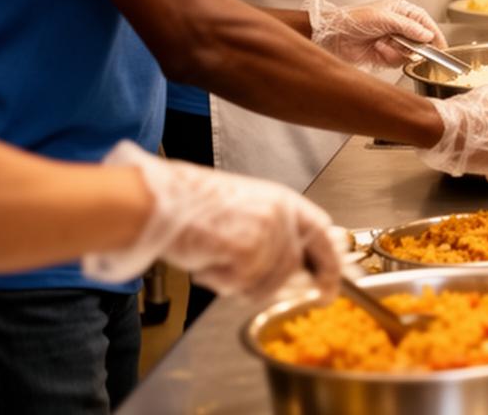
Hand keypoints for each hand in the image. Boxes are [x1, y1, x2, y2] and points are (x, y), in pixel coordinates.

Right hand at [84, 141, 341, 298]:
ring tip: (214, 261)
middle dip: (272, 286)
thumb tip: (292, 266)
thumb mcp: (244, 208)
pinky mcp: (249, 252)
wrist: (158, 203)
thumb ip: (272, 232)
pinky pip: (240, 286)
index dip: (329, 266)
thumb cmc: (189, 204)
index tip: (330, 289)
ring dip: (238, 283)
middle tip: (251, 288)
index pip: (321, 234)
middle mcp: (281, 215)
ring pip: (266, 283)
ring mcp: (267, 234)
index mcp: (282, 199)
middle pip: (291, 269)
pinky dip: (220, 282)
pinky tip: (205, 262)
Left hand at [305, 0, 439, 67]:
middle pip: (419, 39)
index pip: (424, 21)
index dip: (434, 33)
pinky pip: (397, 61)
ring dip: (398, 51)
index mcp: (400, 10)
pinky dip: (389, 57)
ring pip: (409, 52)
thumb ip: (408, 27)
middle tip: (412, 49)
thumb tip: (427, 34)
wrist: (332, 36)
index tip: (441, 46)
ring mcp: (392, 41)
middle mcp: (398, 25)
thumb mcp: (384, 18)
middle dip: (415, 45)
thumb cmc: (354, 20)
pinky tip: (377, 50)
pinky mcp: (384, 55)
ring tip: (383, 45)